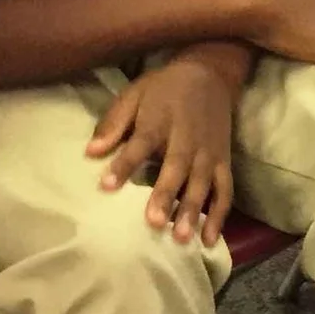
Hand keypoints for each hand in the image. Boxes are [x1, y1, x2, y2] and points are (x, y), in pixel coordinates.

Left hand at [89, 45, 245, 245]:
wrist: (211, 74)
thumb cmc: (165, 88)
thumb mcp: (135, 93)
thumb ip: (114, 123)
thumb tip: (89, 153)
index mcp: (161, 119)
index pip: (141, 143)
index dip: (124, 164)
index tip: (105, 186)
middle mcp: (187, 137)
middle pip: (177, 167)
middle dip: (166, 194)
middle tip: (154, 223)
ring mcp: (209, 152)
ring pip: (203, 183)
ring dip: (193, 210)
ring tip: (181, 238)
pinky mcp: (224, 161)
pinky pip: (225, 190)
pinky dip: (219, 215)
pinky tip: (207, 240)